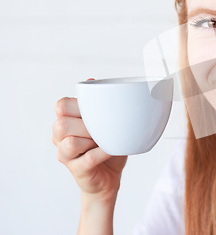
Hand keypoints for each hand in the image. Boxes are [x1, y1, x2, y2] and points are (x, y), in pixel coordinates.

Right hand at [52, 81, 126, 200]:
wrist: (110, 177)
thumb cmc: (107, 145)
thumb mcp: (105, 122)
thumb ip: (98, 104)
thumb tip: (92, 81)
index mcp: (66, 122)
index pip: (61, 106)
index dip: (78, 105)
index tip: (97, 109)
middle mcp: (60, 139)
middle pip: (61, 125)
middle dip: (85, 124)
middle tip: (103, 126)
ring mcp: (66, 156)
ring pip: (69, 143)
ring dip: (91, 139)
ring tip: (105, 139)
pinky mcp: (78, 171)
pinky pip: (88, 159)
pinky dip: (102, 152)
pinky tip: (112, 148)